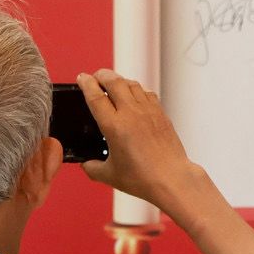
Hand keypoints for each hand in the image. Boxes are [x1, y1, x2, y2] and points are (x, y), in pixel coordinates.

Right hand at [76, 69, 194, 210]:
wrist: (172, 179)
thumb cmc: (144, 178)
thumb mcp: (109, 175)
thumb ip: (92, 167)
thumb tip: (87, 163)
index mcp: (114, 126)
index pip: (96, 96)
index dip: (86, 83)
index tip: (82, 78)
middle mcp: (131, 114)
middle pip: (114, 81)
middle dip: (101, 75)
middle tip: (95, 77)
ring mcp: (148, 111)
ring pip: (132, 84)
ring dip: (119, 79)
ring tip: (112, 83)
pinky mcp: (161, 114)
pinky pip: (147, 93)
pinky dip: (137, 89)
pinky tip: (134, 95)